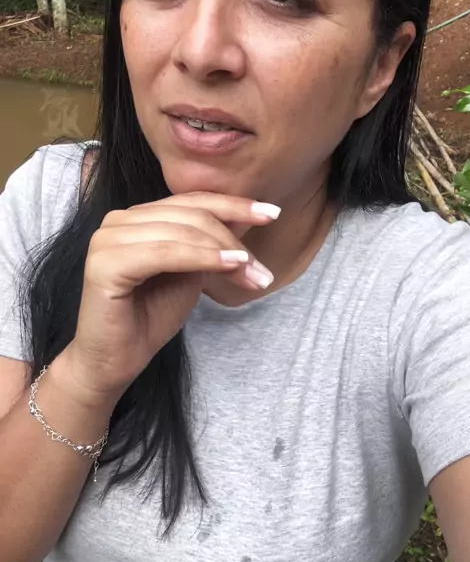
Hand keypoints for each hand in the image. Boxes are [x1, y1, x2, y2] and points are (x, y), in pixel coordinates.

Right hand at [61, 193, 278, 407]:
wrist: (115, 361)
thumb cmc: (150, 318)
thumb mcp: (190, 273)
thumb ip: (209, 245)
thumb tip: (247, 218)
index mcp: (137, 217)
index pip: (192, 200)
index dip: (234, 204)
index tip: (272, 213)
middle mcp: (119, 220)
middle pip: (191, 215)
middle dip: (234, 239)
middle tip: (263, 270)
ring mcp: (108, 239)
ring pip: (182, 232)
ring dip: (225, 252)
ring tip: (254, 275)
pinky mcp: (105, 264)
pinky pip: (165, 253)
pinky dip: (202, 258)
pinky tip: (231, 265)